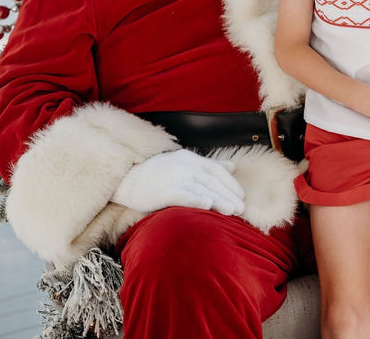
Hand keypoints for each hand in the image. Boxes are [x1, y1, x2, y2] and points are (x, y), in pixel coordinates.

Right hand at [111, 149, 244, 215]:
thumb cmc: (157, 174)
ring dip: (219, 200)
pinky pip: (183, 195)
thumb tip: (232, 166)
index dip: (230, 183)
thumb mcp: (183, 163)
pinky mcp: (163, 190)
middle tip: (242, 210)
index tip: (241, 196)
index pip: (216, 170)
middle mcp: (183, 165)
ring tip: (231, 212)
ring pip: (202, 188)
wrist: (127, 179)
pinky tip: (208, 206)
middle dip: (228, 195)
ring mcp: (173, 177)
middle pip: (212, 181)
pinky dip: (197, 199)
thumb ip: (208, 165)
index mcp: (189, 158)